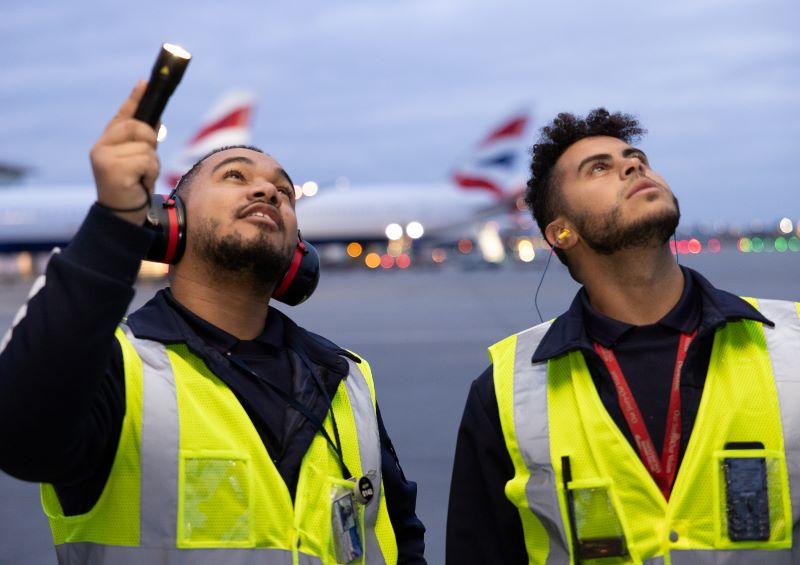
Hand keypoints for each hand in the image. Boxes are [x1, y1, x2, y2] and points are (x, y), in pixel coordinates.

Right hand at [90, 80, 159, 224]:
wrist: (123, 215)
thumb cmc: (133, 187)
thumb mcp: (140, 160)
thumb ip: (144, 140)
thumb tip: (155, 119)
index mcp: (108, 141)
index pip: (124, 115)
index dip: (135, 98)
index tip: (145, 82)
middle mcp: (101, 146)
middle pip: (140, 128)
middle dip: (151, 144)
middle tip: (144, 165)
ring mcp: (104, 157)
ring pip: (146, 147)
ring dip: (152, 165)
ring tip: (140, 178)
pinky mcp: (112, 169)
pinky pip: (146, 161)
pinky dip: (150, 174)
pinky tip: (139, 184)